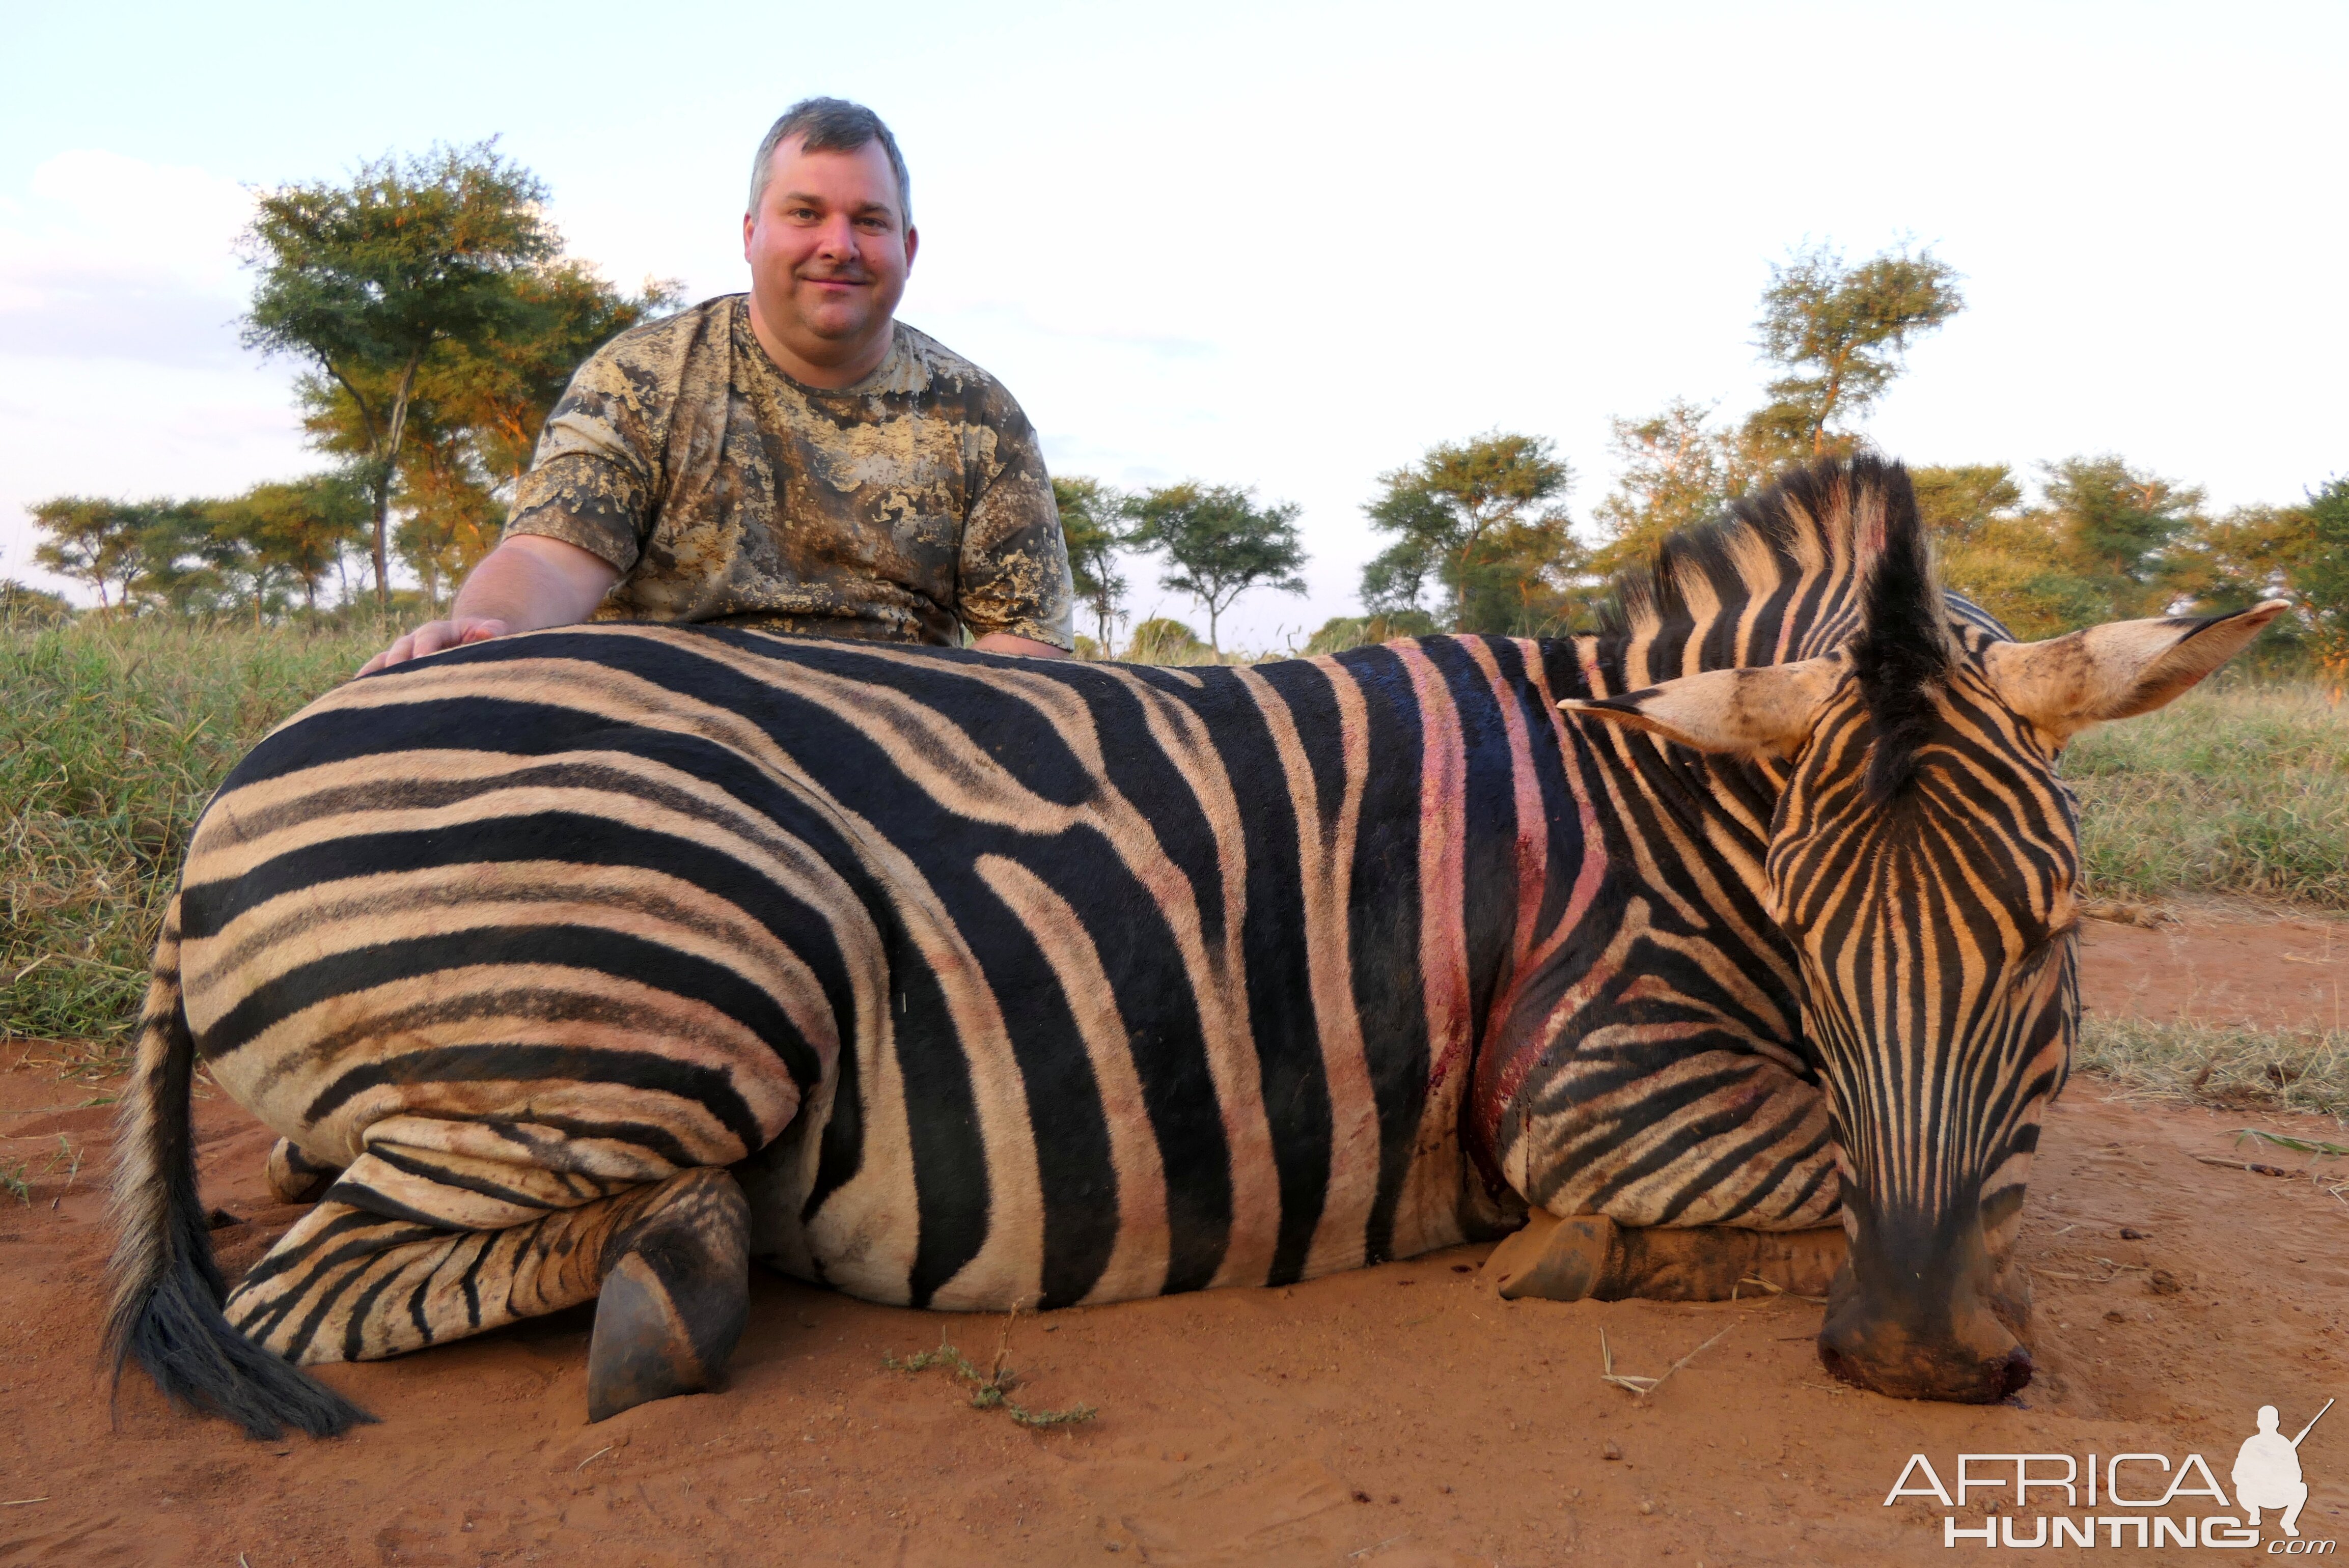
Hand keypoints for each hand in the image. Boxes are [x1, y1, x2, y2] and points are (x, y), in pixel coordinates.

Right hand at [357, 616, 510, 675]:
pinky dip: (367, 684)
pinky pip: (377, 675)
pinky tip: (355, 697)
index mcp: (440, 630)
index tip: (423, 659)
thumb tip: (488, 631)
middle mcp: (416, 640)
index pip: (429, 634)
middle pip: (402, 647)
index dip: (425, 646)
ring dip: (374, 674)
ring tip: (363, 689)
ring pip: (383, 661)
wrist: (471, 644)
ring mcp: (403, 655)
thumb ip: (493, 631)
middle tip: (395, 679)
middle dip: (398, 662)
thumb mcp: (494, 633)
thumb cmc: (485, 642)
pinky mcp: (396, 671)